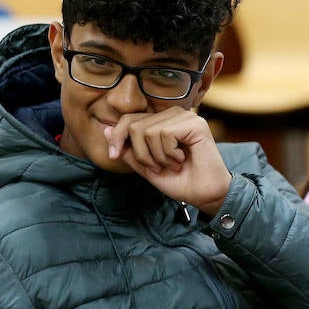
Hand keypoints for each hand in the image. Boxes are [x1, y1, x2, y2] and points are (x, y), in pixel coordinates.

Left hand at [104, 107, 231, 215]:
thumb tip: (105, 129)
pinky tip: (181, 159)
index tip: (114, 155)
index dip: (117, 137)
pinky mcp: (195, 124)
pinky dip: (168, 153)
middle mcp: (173, 115)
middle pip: (134, 125)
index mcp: (162, 121)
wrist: (203, 194)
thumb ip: (128, 149)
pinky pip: (165, 134)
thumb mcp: (145, 166)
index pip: (129, 119)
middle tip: (157, 167)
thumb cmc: (180, 181)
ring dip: (156, 156)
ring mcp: (185, 117)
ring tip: (172, 164)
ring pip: (148, 130)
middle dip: (140, 153)